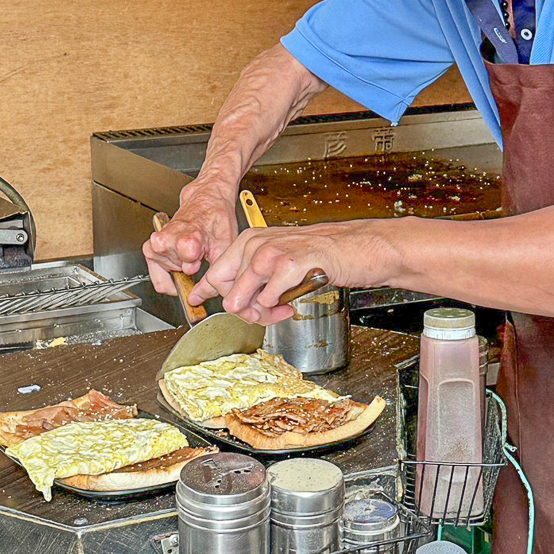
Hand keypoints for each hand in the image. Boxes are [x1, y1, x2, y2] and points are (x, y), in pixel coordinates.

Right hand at [143, 180, 237, 295]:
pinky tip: (179, 261)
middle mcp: (168, 239)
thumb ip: (217, 269)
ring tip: (189, 253)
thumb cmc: (216, 219)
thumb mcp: (225, 244)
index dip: (193, 267)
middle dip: (188, 269)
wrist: (207, 200)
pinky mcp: (151, 245)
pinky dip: (167, 271)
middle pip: (176, 270)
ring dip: (178, 268)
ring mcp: (158, 242)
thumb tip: (212, 291)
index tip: (198, 264)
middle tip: (198, 256)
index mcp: (188, 237)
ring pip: (165, 272)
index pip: (186, 261)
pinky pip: (155, 272)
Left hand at [191, 219, 399, 323]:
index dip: (204, 291)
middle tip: (264, 313)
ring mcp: (271, 252)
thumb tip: (235, 302)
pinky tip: (291, 301)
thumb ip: (255, 277)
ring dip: (258, 313)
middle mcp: (256, 243)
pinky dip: (277, 307)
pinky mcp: (290, 264)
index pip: (216, 271)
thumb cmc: (321, 254)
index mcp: (250, 240)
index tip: (196, 300)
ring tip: (279, 310)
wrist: (357, 246)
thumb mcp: (280, 260)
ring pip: (241, 298)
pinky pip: (267, 299)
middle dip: (241, 310)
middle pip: (225, 290)